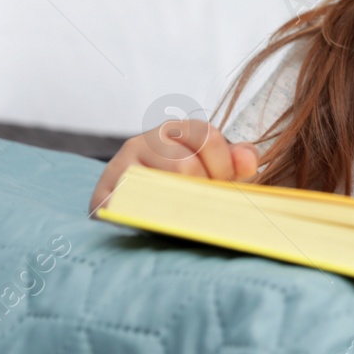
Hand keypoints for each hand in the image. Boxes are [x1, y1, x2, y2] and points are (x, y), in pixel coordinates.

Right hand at [89, 120, 258, 215]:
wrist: (130, 212)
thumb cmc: (180, 189)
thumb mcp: (211, 170)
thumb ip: (235, 162)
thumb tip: (251, 160)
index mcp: (173, 130)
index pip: (206, 135)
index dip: (224, 164)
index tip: (226, 184)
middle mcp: (143, 142)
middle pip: (185, 164)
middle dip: (203, 190)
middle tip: (206, 206)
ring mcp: (119, 168)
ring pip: (161, 187)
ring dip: (182, 208)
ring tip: (188, 216)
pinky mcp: (102, 196)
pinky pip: (135, 207)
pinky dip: (155, 217)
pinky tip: (163, 223)